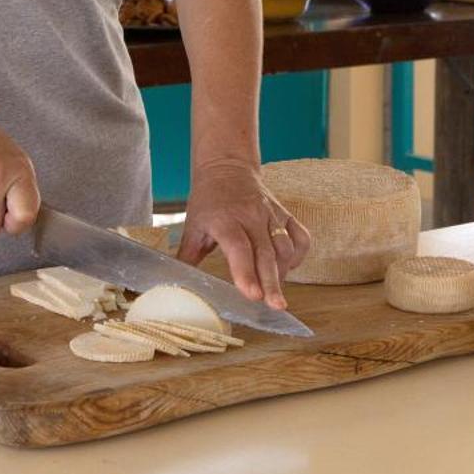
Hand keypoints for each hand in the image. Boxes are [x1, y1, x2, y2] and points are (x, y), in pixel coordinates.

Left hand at [177, 158, 311, 307]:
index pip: (239, 248)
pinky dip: (298, 255)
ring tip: (276, 293)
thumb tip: (173, 284)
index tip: (252, 295)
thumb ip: (187, 256)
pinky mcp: (285, 213)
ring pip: (285, 247)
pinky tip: (288, 267)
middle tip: (276, 306)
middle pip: (266, 253)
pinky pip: (301, 236)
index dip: (246, 272)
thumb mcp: (192, 226)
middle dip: (272, 282)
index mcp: (224, 220)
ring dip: (283, 273)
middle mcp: (251, 216)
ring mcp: (271, 214)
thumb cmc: (208, 200)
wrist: (227, 167)